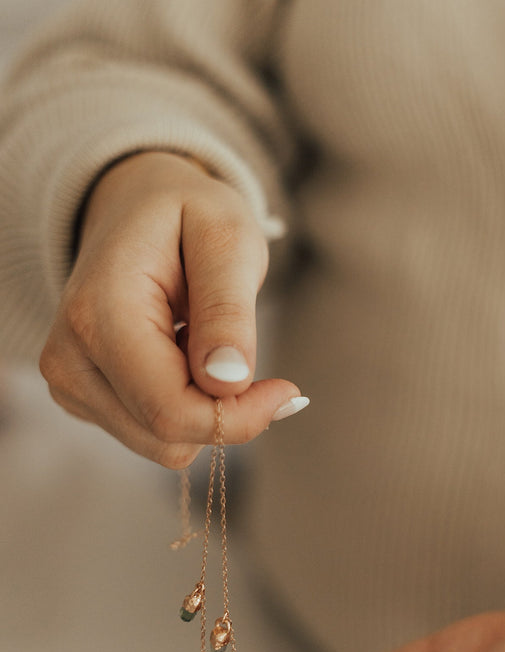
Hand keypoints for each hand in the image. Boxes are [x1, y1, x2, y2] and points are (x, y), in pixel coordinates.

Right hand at [40, 152, 304, 466]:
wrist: (133, 206)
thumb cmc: (186, 215)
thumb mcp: (225, 237)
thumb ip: (227, 309)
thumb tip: (228, 381)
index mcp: (99, 315)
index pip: (171, 410)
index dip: (239, 417)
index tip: (287, 390)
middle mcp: (69, 359)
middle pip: (167, 437)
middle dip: (225, 411)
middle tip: (245, 351)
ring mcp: (69, 384)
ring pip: (163, 445)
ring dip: (204, 405)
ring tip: (201, 339)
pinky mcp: (82, 398)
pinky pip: (152, 433)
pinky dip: (184, 403)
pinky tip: (180, 352)